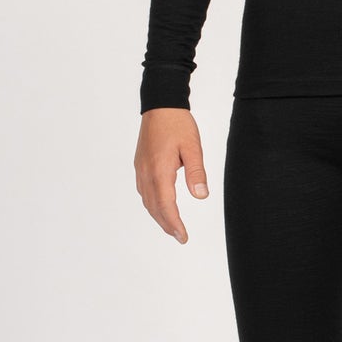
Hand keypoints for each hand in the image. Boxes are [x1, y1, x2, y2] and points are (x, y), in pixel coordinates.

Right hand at [135, 107, 209, 242]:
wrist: (160, 104)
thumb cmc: (177, 123)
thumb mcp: (193, 147)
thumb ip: (196, 172)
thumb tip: (201, 196)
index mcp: (160, 170)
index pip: (166, 205)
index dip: (174, 223)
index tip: (183, 236)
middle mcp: (146, 172)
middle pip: (154, 207)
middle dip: (166, 224)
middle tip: (180, 237)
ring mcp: (141, 169)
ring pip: (147, 200)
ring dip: (158, 216)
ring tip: (171, 226)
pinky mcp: (140, 164)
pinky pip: (144, 190)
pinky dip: (152, 203)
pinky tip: (160, 205)